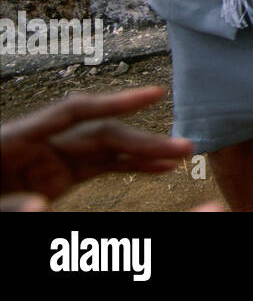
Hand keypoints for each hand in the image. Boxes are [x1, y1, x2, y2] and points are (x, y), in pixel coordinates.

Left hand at [0, 86, 192, 203]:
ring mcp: (48, 164)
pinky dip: (129, 169)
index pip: (74, 112)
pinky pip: (100, 170)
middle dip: (143, 140)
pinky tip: (158, 169)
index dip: (115, 102)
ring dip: (144, 153)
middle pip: (99, 135)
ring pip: (106, 151)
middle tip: (184, 147)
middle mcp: (37, 147)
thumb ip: (5, 206)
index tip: (154, 94)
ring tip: (182, 155)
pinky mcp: (54, 181)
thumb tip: (41, 208)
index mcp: (13, 141)